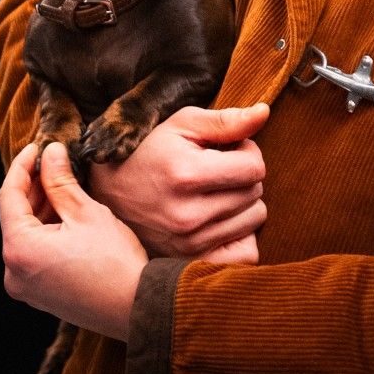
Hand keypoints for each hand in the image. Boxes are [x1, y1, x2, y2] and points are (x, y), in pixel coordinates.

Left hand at [0, 142, 147, 338]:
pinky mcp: (40, 295)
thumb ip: (61, 181)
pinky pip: (35, 255)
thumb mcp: (86, 213)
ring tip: (63, 186)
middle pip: (15, 218)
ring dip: (41, 211)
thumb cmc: (116, 264)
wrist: (138, 309)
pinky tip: (65, 216)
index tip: (36, 148)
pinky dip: (46, 233)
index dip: (22, 167)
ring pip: (25, 236)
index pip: (9, 197)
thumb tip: (50, 153)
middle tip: (53, 163)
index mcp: (19, 250)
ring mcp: (26, 287)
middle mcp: (14, 272)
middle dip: (33, 188)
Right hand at [89, 104, 268, 258]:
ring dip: (242, 204)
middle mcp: (188, 214)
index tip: (227, 151)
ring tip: (214, 194)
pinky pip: (246, 252)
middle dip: (242, 177)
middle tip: (216, 172)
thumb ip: (225, 121)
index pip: (254, 167)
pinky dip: (241, 236)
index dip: (246, 152)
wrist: (108, 194)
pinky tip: (220, 221)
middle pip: (256, 193)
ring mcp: (190, 243)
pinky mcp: (192, 261)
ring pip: (255, 219)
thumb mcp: (180, 125)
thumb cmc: (149, 152)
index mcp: (186, 174)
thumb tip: (264, 113)